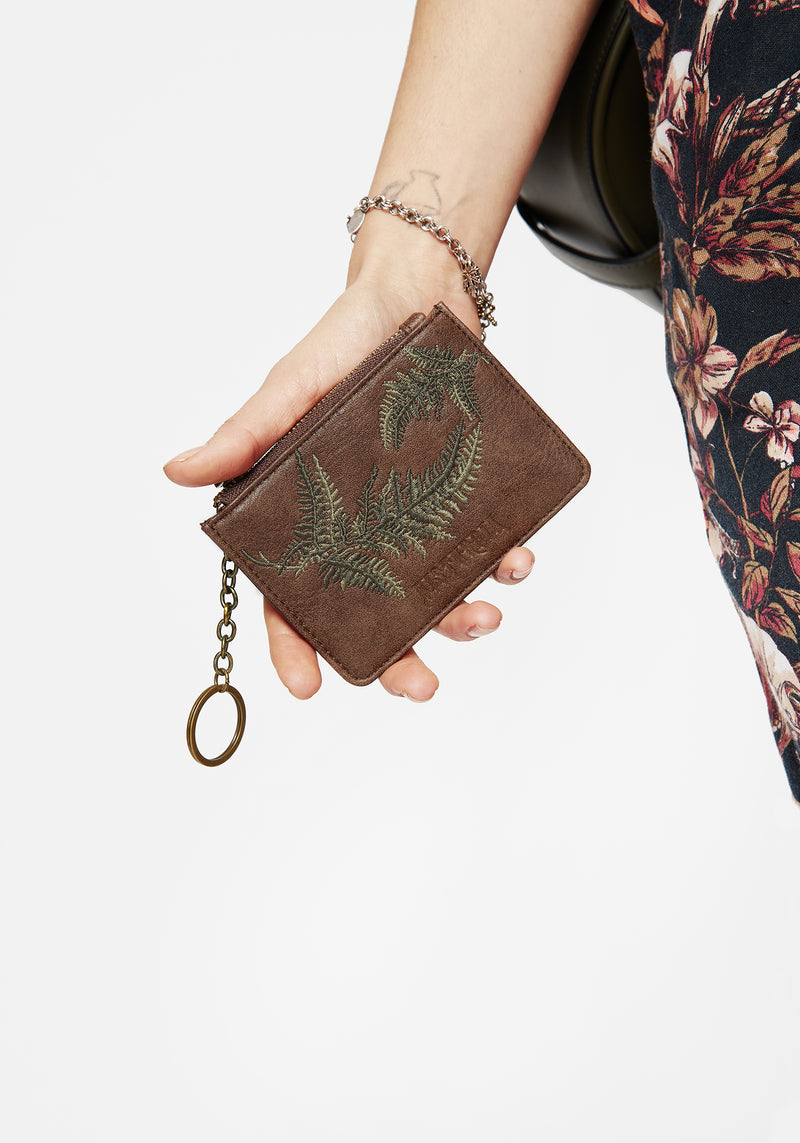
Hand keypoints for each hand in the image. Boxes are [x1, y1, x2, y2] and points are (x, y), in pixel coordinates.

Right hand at [164, 278, 533, 700]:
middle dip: (396, 659)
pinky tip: (515, 560)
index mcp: (305, 515)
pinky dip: (502, 563)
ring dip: (459, 618)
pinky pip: (482, 546)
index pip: (290, 594)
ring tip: (485, 616)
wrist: (421, 296)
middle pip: (369, 614)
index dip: (295, 646)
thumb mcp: (289, 388)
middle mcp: (358, 527)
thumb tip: (177, 472)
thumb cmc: (342, 342)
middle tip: (422, 687)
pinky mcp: (458, 497)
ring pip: (432, 592)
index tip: (309, 689)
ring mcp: (411, 517)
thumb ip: (244, 435)